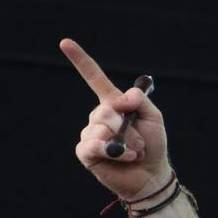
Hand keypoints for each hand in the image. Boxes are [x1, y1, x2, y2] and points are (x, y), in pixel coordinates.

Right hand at [60, 38, 172, 199]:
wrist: (151, 175)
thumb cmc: (153, 146)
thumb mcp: (153, 117)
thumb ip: (138, 100)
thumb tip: (117, 99)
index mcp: (113, 103)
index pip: (94, 78)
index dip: (80, 60)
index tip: (65, 42)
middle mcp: (99, 116)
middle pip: (105, 110)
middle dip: (127, 127)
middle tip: (140, 142)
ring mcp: (90, 133)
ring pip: (101, 128)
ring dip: (125, 142)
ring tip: (134, 152)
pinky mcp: (86, 152)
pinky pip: (93, 145)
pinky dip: (113, 152)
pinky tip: (124, 158)